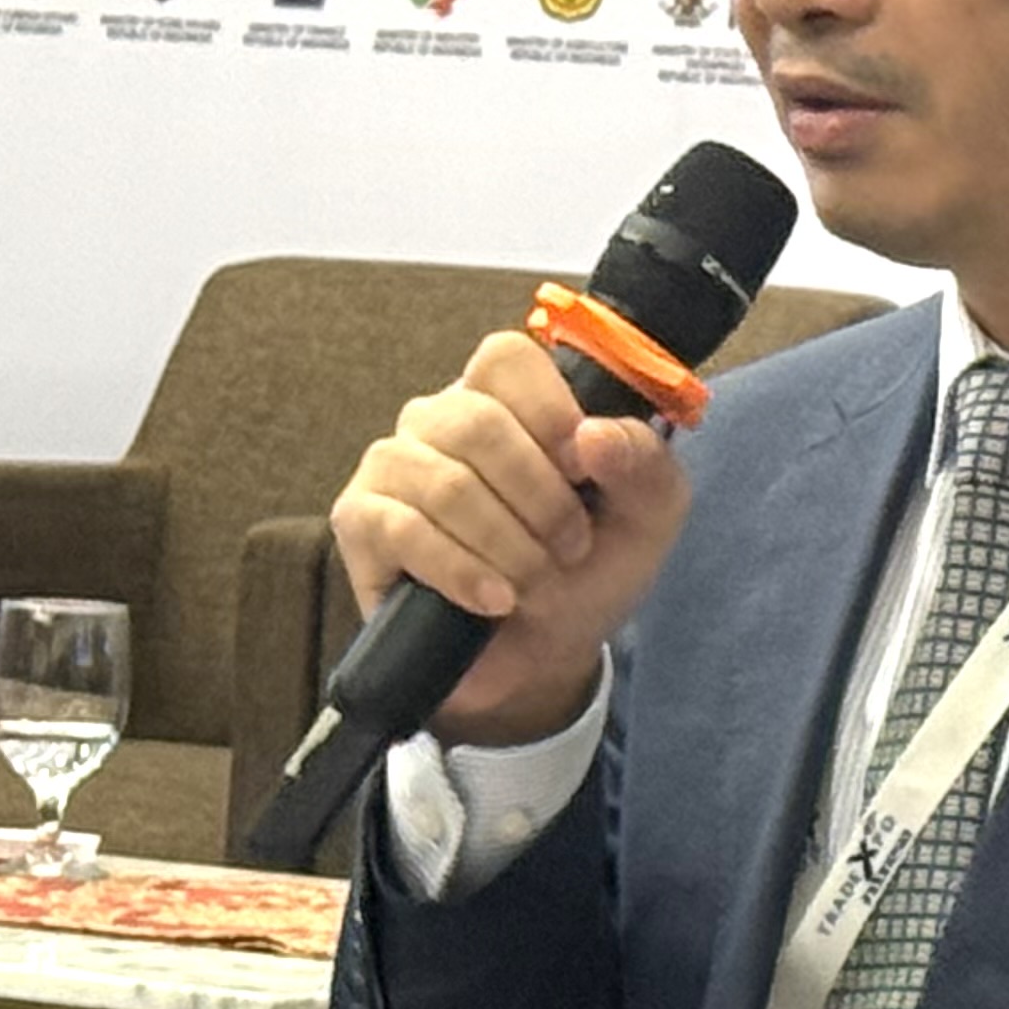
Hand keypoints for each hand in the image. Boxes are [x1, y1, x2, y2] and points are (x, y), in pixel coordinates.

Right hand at [329, 328, 695, 743]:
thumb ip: (641, 461)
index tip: (584, 471)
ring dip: (507, 543)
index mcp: (506, 396)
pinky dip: (462, 570)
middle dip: (541, 498)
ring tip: (536, 579)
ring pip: (444, 483)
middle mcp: (439, 418)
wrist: (544, 651)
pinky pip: (403, 531)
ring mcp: (393, 466)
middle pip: (477, 424)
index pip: (506, 358)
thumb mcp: (648, 512)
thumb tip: (592, 435)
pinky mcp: (360, 521)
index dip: (550, 413)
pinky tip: (496, 599)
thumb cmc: (591, 564)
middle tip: (571, 546)